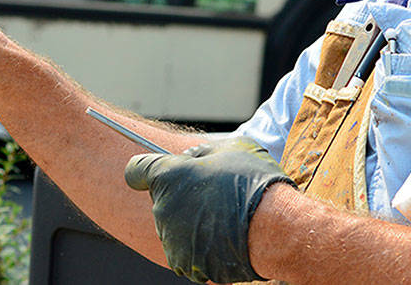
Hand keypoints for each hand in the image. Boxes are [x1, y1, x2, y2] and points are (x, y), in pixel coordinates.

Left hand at [124, 137, 293, 283]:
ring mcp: (171, 239)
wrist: (274, 228)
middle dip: (181, 199)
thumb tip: (191, 156)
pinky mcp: (184, 263)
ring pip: (174, 228)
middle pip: (162, 201)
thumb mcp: (231, 148)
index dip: (145, 171)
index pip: (135, 171)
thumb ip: (202, 151)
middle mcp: (162, 208)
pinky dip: (200, 249)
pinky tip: (223, 240)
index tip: (157, 175)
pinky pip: (186, 253)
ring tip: (223, 220)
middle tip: (212, 198)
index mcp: (166, 175)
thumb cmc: (253, 183)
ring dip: (191, 225)